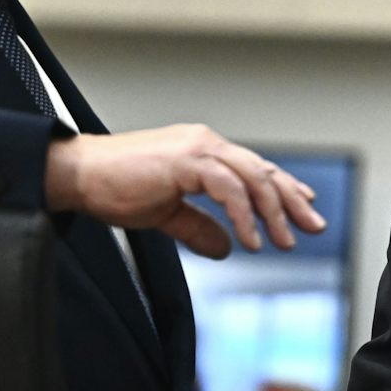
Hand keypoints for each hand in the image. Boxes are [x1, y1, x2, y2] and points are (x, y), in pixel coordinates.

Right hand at [43, 125, 323, 257]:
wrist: (78, 175)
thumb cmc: (113, 188)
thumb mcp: (165, 213)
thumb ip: (198, 227)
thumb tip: (225, 248)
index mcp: (203, 149)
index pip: (254, 168)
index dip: (282, 187)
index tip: (304, 206)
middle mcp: (206, 143)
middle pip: (262, 171)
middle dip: (290, 200)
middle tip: (313, 226)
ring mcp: (197, 148)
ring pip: (252, 178)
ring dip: (272, 212)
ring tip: (283, 242)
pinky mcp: (187, 160)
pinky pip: (229, 189)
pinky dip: (244, 216)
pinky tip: (250, 240)